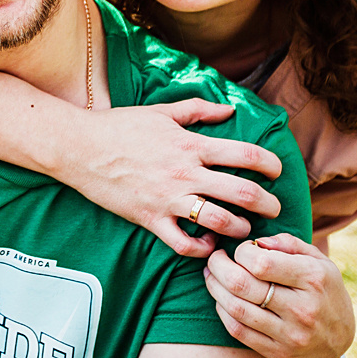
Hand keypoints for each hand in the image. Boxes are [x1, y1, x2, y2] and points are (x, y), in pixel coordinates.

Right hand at [60, 99, 282, 257]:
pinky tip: (208, 243)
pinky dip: (203, 248)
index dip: (270, 164)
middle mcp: (185, 173)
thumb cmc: (120, 126)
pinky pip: (184, 243)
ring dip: (241, 228)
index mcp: (191, 144)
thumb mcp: (162, 111)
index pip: (245, 155)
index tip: (276, 171)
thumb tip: (229, 110)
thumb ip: (199, 109)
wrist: (81, 147)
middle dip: (267, 203)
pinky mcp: (151, 219)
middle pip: (242, 193)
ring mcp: (168, 199)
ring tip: (245, 228)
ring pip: (220, 222)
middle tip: (273, 208)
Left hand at [203, 234, 354, 357]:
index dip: (242, 252)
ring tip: (212, 275)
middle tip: (214, 258)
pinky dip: (222, 311)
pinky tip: (222, 299)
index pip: (261, 262)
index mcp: (313, 279)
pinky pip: (238, 330)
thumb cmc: (323, 291)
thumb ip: (290, 243)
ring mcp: (290, 334)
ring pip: (236, 307)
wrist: (339, 340)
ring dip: (215, 287)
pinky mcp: (278, 352)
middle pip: (242, 284)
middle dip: (218, 266)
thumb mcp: (319, 261)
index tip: (242, 250)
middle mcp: (302, 308)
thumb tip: (258, 241)